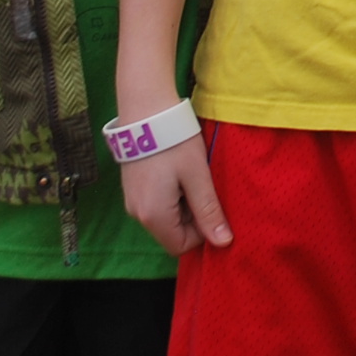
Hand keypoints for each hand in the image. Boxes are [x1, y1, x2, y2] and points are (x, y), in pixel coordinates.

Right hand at [119, 124, 232, 256]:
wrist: (145, 109)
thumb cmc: (175, 142)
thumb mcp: (198, 176)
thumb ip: (209, 211)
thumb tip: (223, 243)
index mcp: (153, 216)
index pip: (181, 246)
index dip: (202, 232)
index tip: (213, 206)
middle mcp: (138, 213)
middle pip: (172, 232)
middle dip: (194, 217)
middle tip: (205, 186)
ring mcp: (132, 200)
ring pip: (166, 218)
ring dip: (184, 204)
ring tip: (192, 176)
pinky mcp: (132, 187)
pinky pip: (156, 203)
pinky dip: (172, 195)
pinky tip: (179, 171)